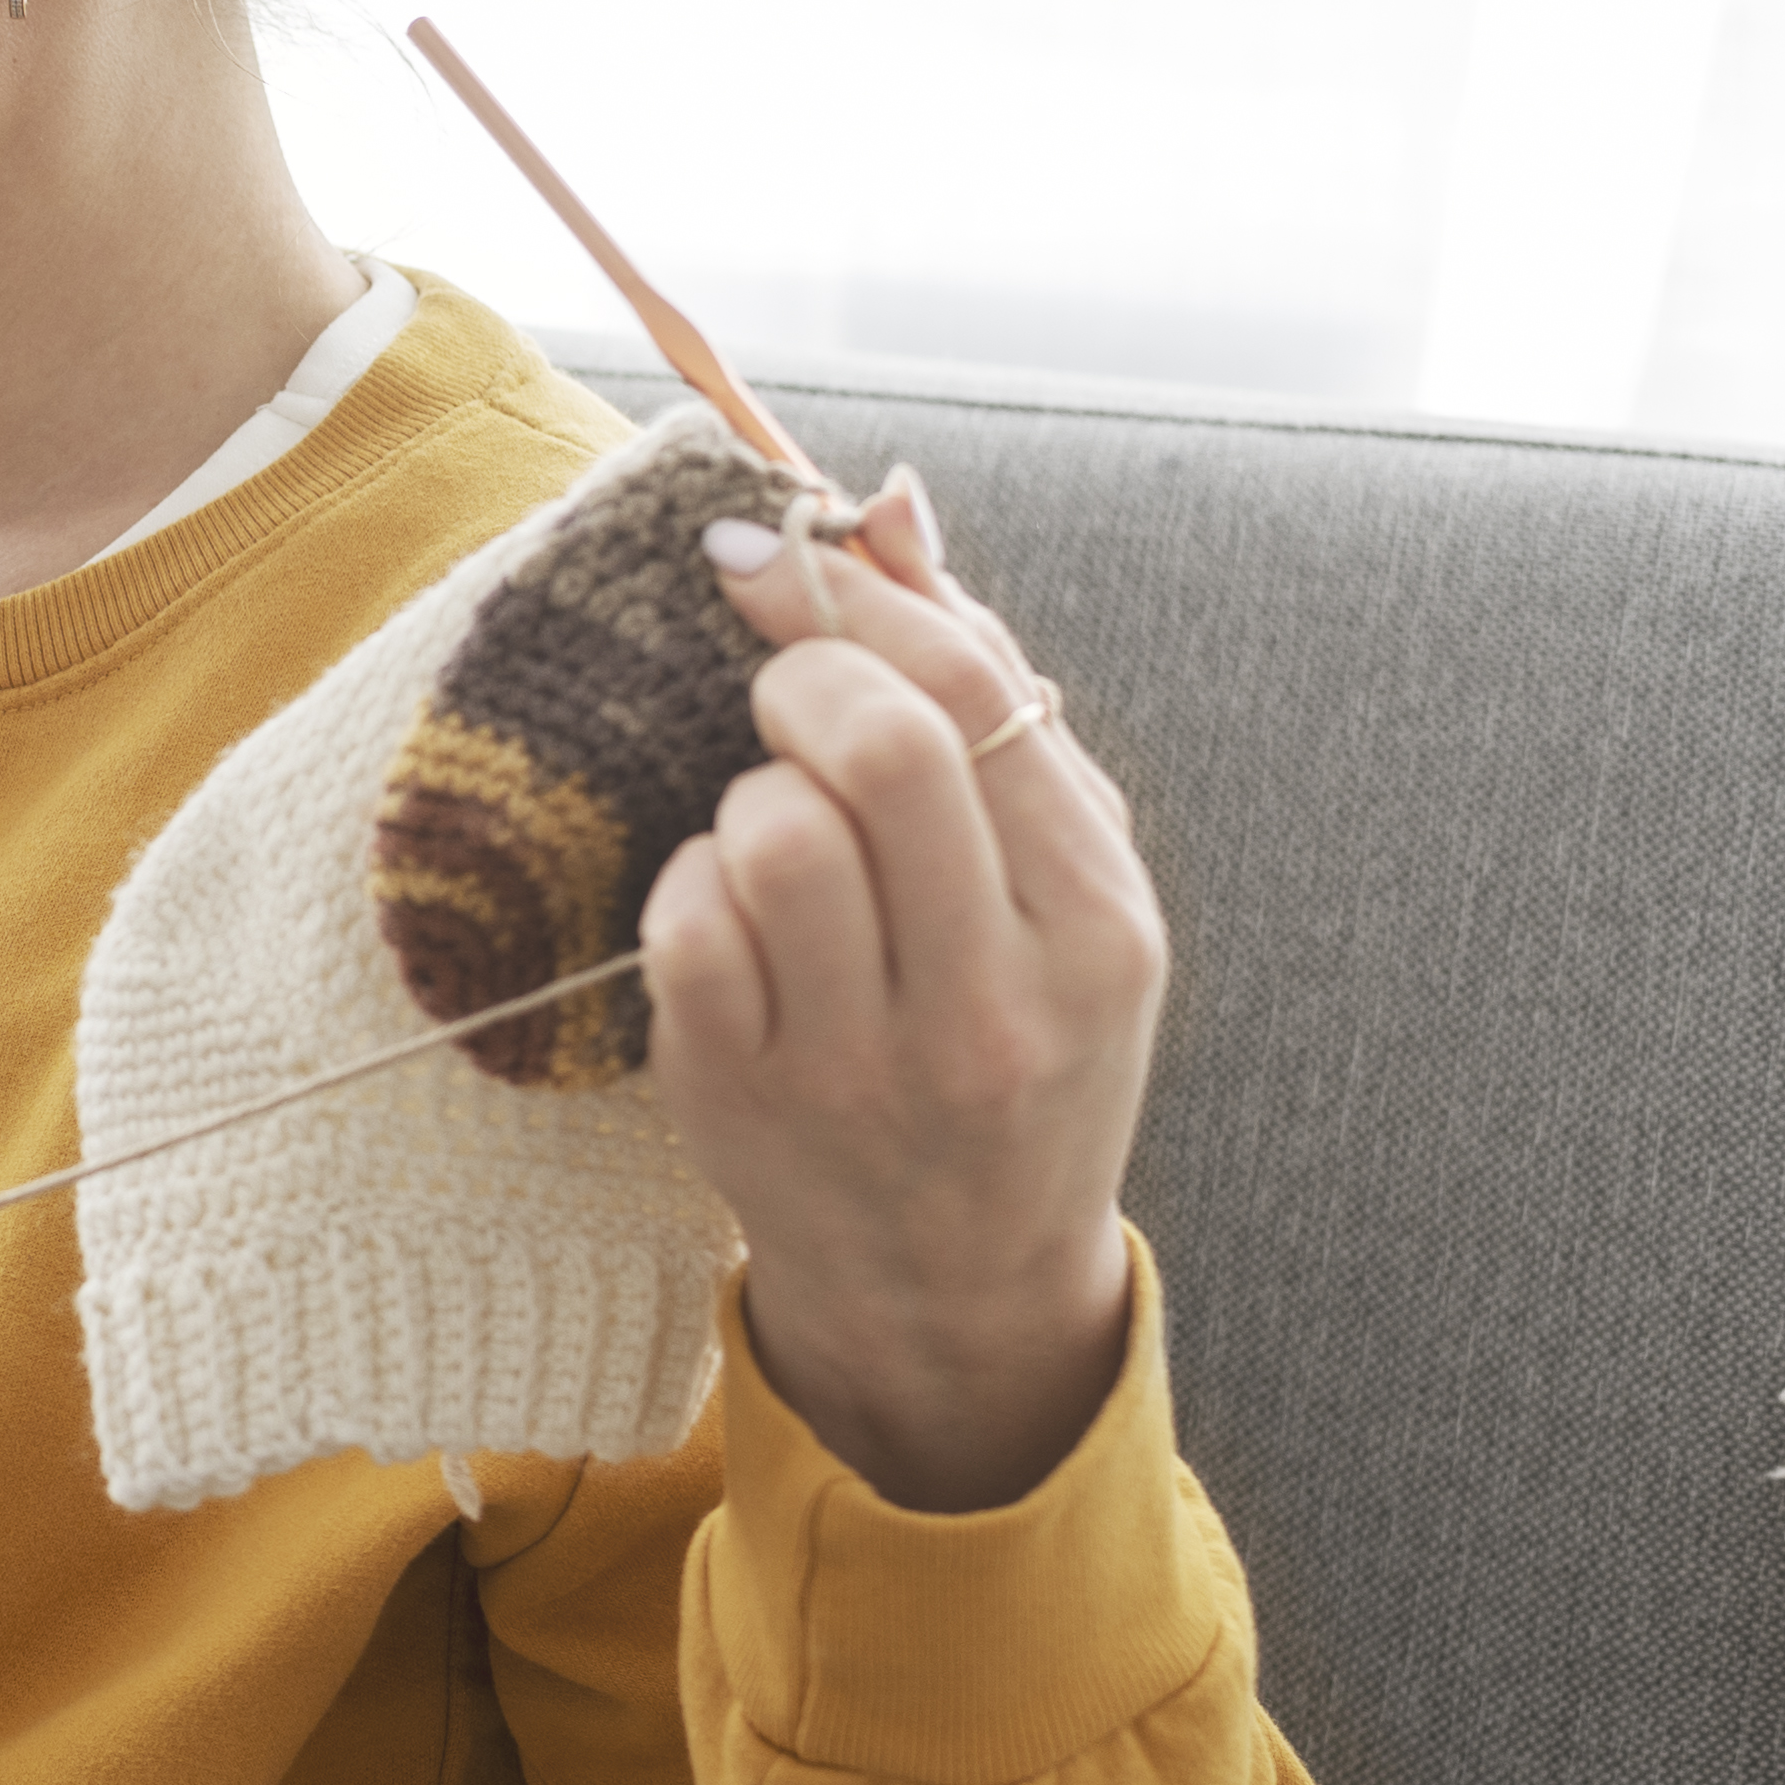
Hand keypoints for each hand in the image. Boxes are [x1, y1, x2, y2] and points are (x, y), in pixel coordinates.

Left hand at [642, 471, 1162, 1512]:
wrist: (959, 1280)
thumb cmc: (1010, 1040)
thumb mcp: (1053, 884)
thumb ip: (982, 690)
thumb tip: (887, 504)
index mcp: (1100, 925)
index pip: (982, 700)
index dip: (857, 598)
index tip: (771, 549)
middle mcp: (997, 1000)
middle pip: (885, 751)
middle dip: (802, 677)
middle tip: (775, 691)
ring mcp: (867, 1062)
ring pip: (774, 833)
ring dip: (747, 796)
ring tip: (772, 832)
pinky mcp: (746, 1101)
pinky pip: (684, 925)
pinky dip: (686, 885)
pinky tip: (724, 914)